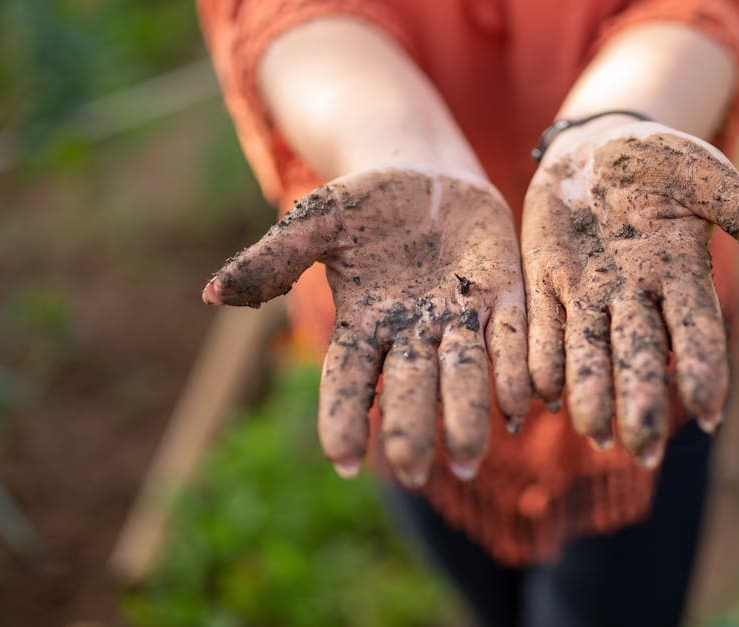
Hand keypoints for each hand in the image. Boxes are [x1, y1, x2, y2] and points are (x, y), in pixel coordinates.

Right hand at [203, 168, 530, 485]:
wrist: (426, 175)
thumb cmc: (363, 205)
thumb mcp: (315, 221)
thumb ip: (273, 259)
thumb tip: (211, 294)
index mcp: (362, 323)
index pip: (348, 379)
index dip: (344, 417)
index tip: (345, 460)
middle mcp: (411, 334)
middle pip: (409, 387)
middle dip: (411, 428)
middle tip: (415, 472)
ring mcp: (457, 319)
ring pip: (463, 374)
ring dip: (467, 415)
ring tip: (471, 459)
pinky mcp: (501, 297)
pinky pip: (510, 338)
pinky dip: (516, 369)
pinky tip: (526, 404)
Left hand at [522, 120, 738, 465]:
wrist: (595, 147)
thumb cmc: (662, 161)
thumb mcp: (706, 177)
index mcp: (679, 272)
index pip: (695, 328)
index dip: (702, 367)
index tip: (710, 411)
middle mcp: (634, 295)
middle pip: (639, 354)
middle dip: (642, 400)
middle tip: (644, 452)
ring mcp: (588, 292)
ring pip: (589, 351)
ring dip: (590, 392)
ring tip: (593, 433)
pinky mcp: (546, 282)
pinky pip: (543, 325)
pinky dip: (541, 357)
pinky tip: (539, 393)